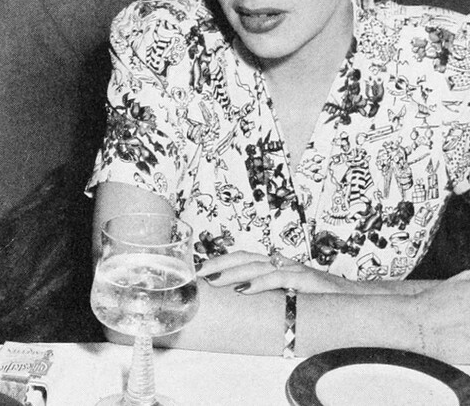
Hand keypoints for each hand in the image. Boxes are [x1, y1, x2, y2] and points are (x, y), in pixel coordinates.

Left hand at [196, 251, 369, 294]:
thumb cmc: (323, 300)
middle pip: (245, 258)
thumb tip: (243, 301)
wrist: (360, 299)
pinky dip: (262, 283)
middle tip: (199, 273)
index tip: (200, 270)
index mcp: (278, 265)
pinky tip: (247, 290)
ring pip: (258, 266)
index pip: (244, 258)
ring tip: (215, 280)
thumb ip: (271, 295)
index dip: (222, 261)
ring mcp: (296, 270)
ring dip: (234, 273)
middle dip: (220, 264)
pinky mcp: (309, 281)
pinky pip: (281, 279)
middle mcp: (284, 263)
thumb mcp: (291, 296)